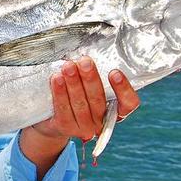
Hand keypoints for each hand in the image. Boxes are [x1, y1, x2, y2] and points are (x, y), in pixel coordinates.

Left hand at [20, 57, 139, 177]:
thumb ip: (94, 75)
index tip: (114, 72)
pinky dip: (59, 92)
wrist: (52, 119)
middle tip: (85, 61)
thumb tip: (91, 52)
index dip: (124, 90)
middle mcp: (101, 122)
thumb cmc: (76, 96)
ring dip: (74, 83)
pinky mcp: (65, 127)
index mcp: (114, 111)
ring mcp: (84, 128)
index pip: (128, 104)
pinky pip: (63, 108)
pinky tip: (56, 78)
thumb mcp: (89, 87)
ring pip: (80, 104)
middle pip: (99, 100)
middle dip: (91, 79)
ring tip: (68, 66)